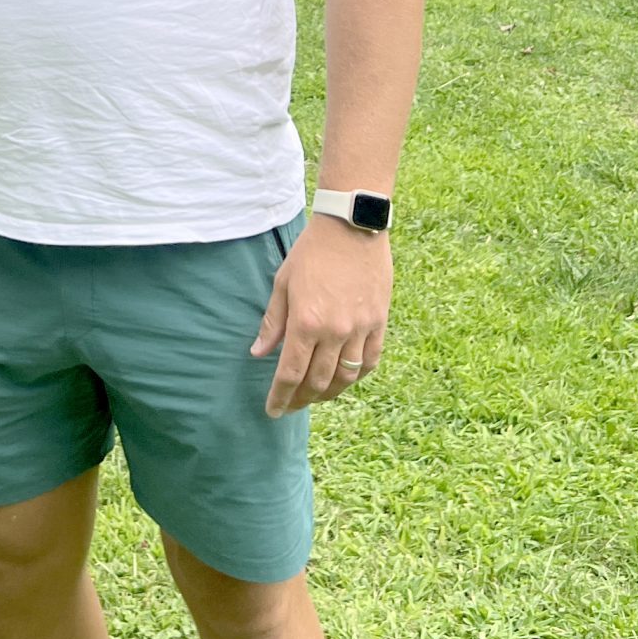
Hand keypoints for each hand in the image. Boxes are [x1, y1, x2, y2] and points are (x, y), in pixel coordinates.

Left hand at [249, 216, 389, 415]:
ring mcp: (360, 329)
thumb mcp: (283, 284)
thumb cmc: (311, 252)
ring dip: (328, 393)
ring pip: (345, 378)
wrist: (352, 227)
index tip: (273, 411)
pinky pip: (370, 361)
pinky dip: (356, 376)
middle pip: (317, 381)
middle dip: (301, 399)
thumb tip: (258, 353)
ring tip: (314, 397)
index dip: (280, 397)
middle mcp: (334, 332)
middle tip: (291, 406)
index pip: (290, 374)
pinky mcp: (379, 322)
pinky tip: (344, 380)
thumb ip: (272, 323)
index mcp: (305, 322)